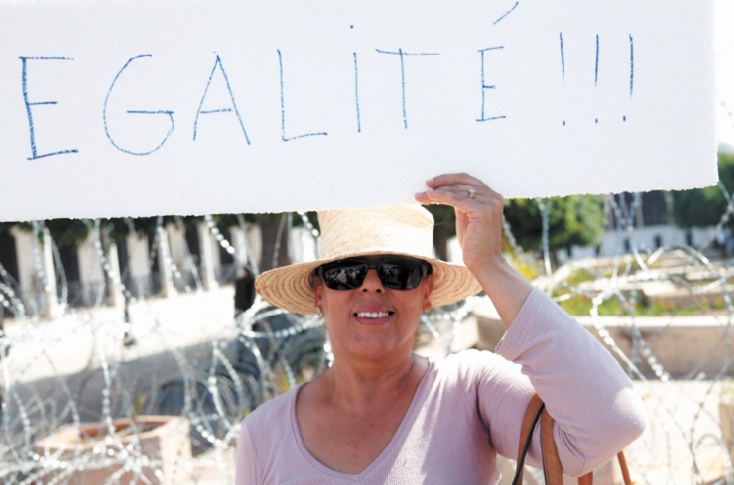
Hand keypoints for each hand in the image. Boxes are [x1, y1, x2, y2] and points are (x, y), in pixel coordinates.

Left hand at [416, 173, 532, 325]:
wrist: (485, 263)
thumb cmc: (475, 243)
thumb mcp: (465, 217)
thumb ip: (460, 202)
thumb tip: (441, 190)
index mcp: (491, 196)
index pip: (467, 180)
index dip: (447, 179)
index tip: (430, 183)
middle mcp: (494, 197)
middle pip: (462, 183)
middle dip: (440, 185)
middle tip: (423, 187)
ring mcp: (490, 203)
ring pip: (458, 190)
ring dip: (438, 191)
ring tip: (422, 195)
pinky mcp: (484, 211)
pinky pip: (458, 199)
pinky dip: (442, 196)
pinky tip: (430, 196)